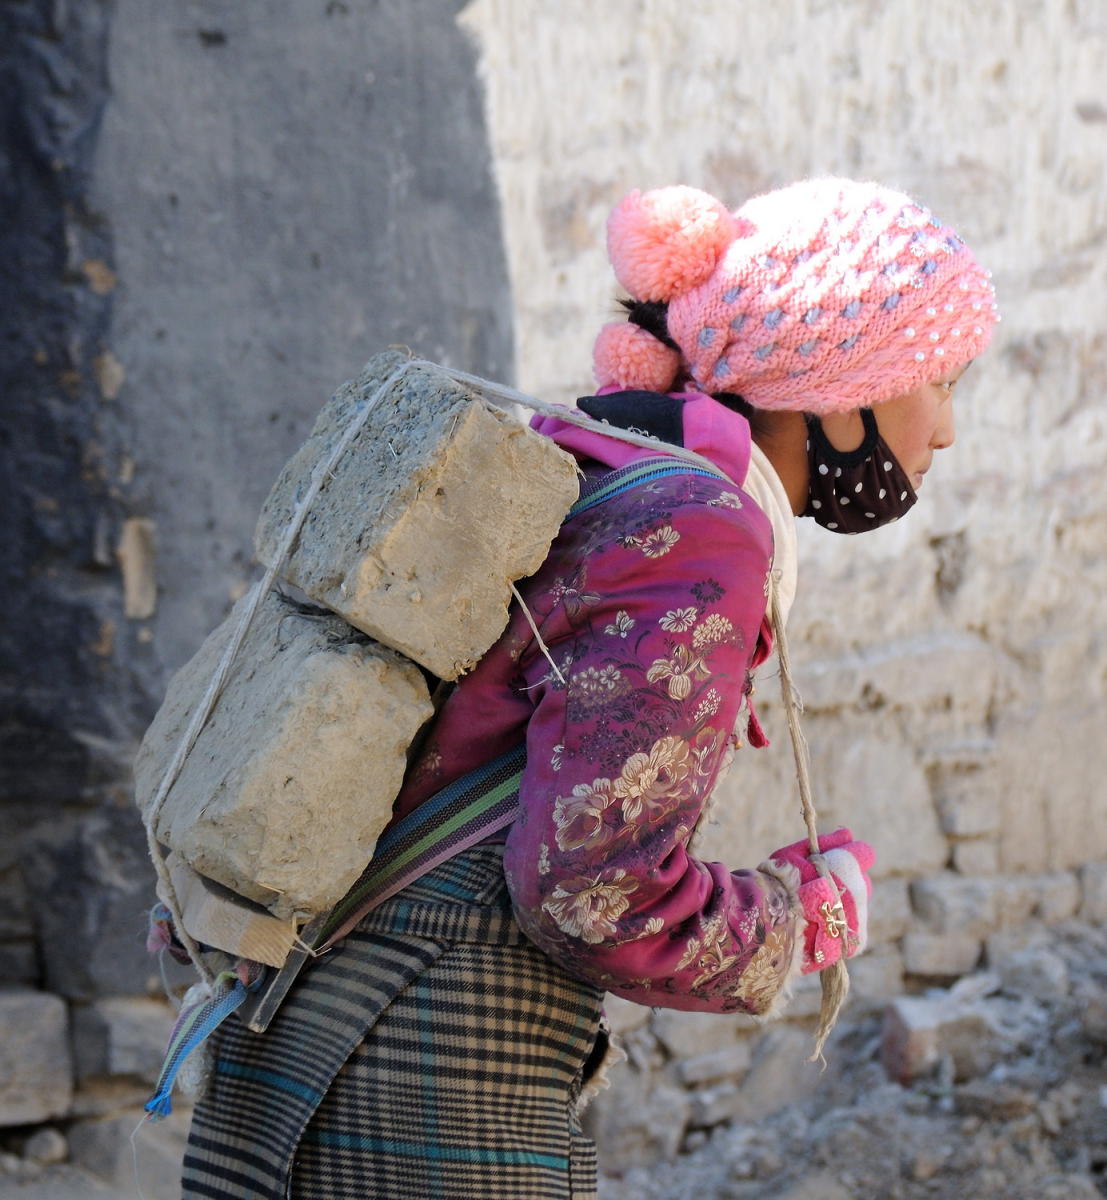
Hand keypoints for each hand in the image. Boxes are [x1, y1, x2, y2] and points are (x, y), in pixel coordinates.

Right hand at [767, 829, 873, 973]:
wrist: (773, 926)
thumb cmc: (779, 883)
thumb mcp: (796, 853)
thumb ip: (825, 842)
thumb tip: (847, 834)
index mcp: (847, 865)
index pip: (863, 852)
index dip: (847, 855)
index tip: (832, 859)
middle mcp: (860, 890)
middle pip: (861, 881)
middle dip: (845, 881)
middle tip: (818, 887)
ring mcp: (860, 918)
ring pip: (857, 905)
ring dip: (842, 904)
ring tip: (815, 911)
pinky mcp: (856, 942)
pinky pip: (854, 928)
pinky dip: (840, 927)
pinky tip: (820, 928)